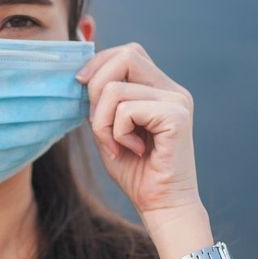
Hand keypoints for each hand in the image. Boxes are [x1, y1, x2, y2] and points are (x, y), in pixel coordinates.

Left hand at [75, 42, 202, 218]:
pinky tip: (132, 150)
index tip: (80, 84)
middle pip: (125, 56)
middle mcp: (173, 90)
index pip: (128, 53)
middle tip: (97, 122)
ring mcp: (177, 101)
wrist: (161, 205)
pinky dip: (117, 133)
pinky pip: (126, 111)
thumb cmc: (135, 171)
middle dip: (96, 86)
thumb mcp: (109, 128)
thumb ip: (101, 101)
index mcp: (160, 88)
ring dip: (102, 121)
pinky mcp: (176, 117)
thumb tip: (82, 74)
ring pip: (115, 89)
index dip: (100, 62)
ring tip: (115, 145)